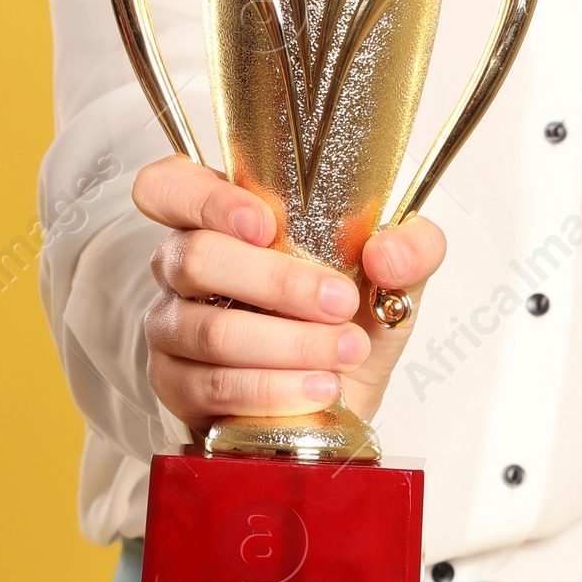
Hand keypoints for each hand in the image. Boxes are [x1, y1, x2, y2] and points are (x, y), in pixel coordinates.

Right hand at [131, 156, 445, 436]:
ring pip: (208, 331)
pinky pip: (212, 386)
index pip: (169, 186)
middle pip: (195, 258)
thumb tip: (385, 252)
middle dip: (277, 283)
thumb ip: (413, 246)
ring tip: (346, 351)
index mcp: (221, 218)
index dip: (206, 199)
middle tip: (340, 303)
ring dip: (287, 344)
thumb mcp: (396, 274)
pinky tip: (317, 387)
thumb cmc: (351, 318)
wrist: (344, 395)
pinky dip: (272, 389)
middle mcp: (185, 266)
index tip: (266, 224)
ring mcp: (172, 328)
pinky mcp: (177, 387)